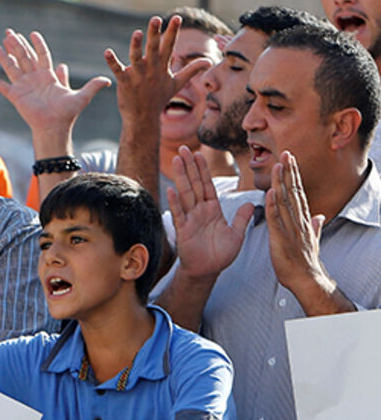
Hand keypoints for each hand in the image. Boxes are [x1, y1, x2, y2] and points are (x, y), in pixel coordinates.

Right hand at [0, 29, 109, 136]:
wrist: (54, 127)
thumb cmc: (67, 114)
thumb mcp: (82, 96)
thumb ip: (93, 86)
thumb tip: (108, 80)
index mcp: (48, 76)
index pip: (42, 56)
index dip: (38, 45)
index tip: (33, 33)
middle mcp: (34, 79)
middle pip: (24, 57)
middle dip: (17, 45)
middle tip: (10, 32)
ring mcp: (23, 87)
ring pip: (11, 67)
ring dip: (4, 56)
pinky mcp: (14, 96)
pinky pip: (0, 84)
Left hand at [104, 15, 210, 121]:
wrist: (143, 118)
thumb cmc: (160, 99)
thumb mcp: (177, 84)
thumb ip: (192, 70)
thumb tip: (209, 61)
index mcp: (162, 67)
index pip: (169, 46)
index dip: (173, 31)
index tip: (177, 18)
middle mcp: (151, 69)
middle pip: (153, 48)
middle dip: (155, 33)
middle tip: (155, 19)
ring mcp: (137, 75)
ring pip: (136, 57)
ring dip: (136, 46)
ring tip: (136, 33)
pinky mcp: (124, 81)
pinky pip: (117, 69)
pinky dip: (112, 61)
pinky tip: (106, 52)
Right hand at [167, 146, 253, 278]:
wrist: (208, 271)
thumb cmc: (220, 254)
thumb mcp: (237, 234)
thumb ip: (241, 218)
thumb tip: (249, 203)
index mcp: (212, 209)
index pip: (207, 185)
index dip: (203, 169)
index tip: (199, 153)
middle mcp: (199, 211)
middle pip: (194, 184)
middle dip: (189, 166)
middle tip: (183, 148)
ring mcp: (190, 219)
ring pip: (186, 194)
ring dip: (181, 177)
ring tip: (177, 160)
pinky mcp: (184, 230)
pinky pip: (180, 214)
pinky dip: (175, 202)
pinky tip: (171, 190)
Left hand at [265, 152, 330, 296]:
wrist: (306, 280)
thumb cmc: (305, 262)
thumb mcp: (311, 241)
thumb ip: (314, 227)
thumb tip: (319, 217)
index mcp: (302, 219)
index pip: (298, 192)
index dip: (293, 175)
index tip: (290, 160)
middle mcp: (298, 220)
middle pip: (293, 191)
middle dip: (289, 172)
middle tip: (286, 152)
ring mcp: (291, 228)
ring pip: (285, 201)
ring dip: (281, 182)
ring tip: (278, 165)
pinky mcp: (281, 239)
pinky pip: (276, 220)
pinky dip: (273, 206)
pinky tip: (270, 193)